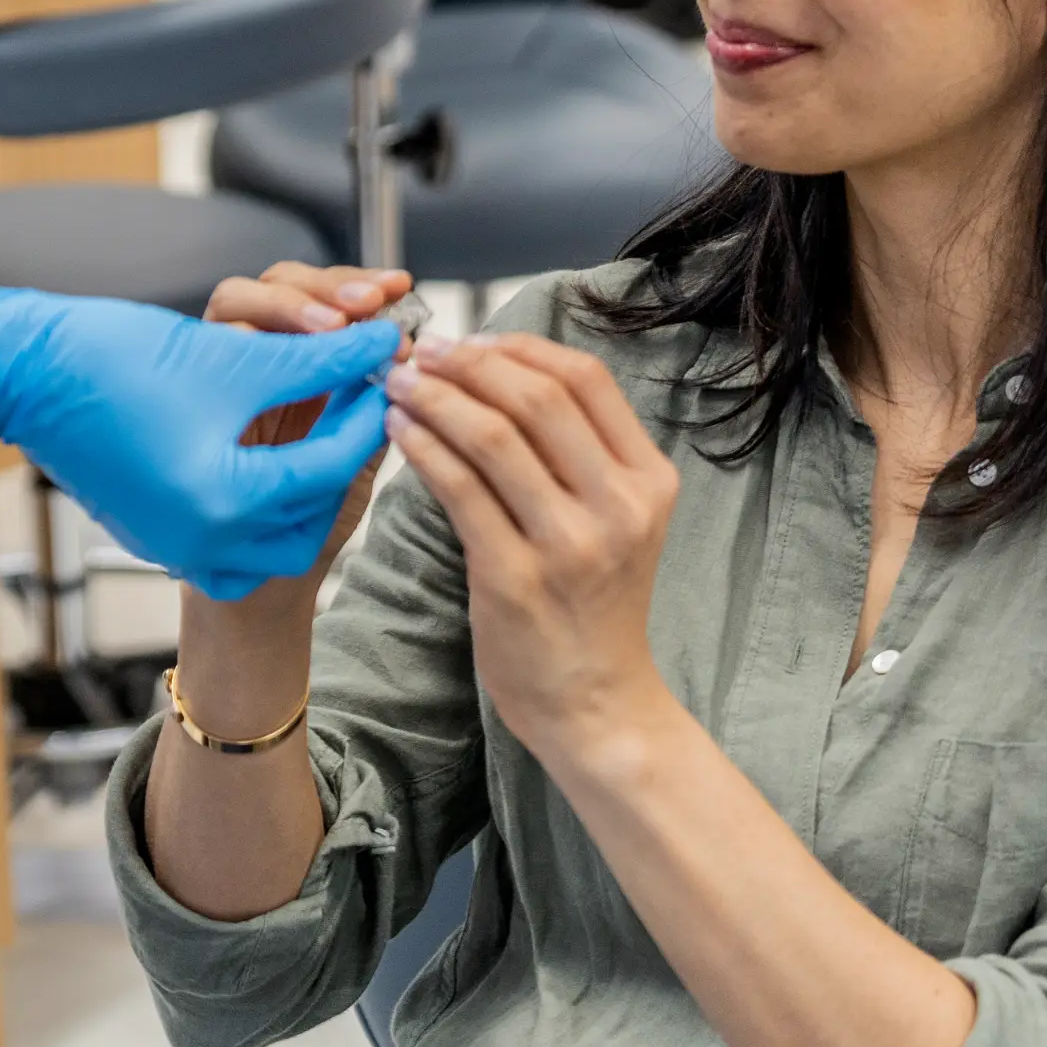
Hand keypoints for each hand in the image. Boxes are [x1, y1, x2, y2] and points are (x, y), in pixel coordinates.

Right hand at [0, 285, 403, 600]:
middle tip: (364, 387)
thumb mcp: (235, 360)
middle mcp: (205, 543)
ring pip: (281, 520)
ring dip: (309, 464)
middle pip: (314, 502)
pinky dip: (266, 484)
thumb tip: (382, 344)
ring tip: (322, 409)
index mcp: (227, 505)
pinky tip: (275, 438)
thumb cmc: (114, 363)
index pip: (334, 461)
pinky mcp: (162, 533)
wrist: (19, 378)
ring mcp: (180, 546)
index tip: (391, 366)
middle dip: (345, 439)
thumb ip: (322, 358)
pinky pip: (238, 525)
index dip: (370, 405)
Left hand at [383, 331, 678, 756]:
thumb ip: (583, 453)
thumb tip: (503, 371)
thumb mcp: (620, 520)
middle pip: (537, 397)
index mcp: (650, 480)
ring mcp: (569, 545)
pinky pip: (460, 490)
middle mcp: (619, 506)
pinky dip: (423, 448)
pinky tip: (398, 431)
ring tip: (397, 383)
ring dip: (435, 397)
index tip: (469, 340)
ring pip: (494, 437)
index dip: (519, 347)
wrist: (598, 705)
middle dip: (468, 363)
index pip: (585, 379)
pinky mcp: (515, 579)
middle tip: (420, 352)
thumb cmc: (596, 606)